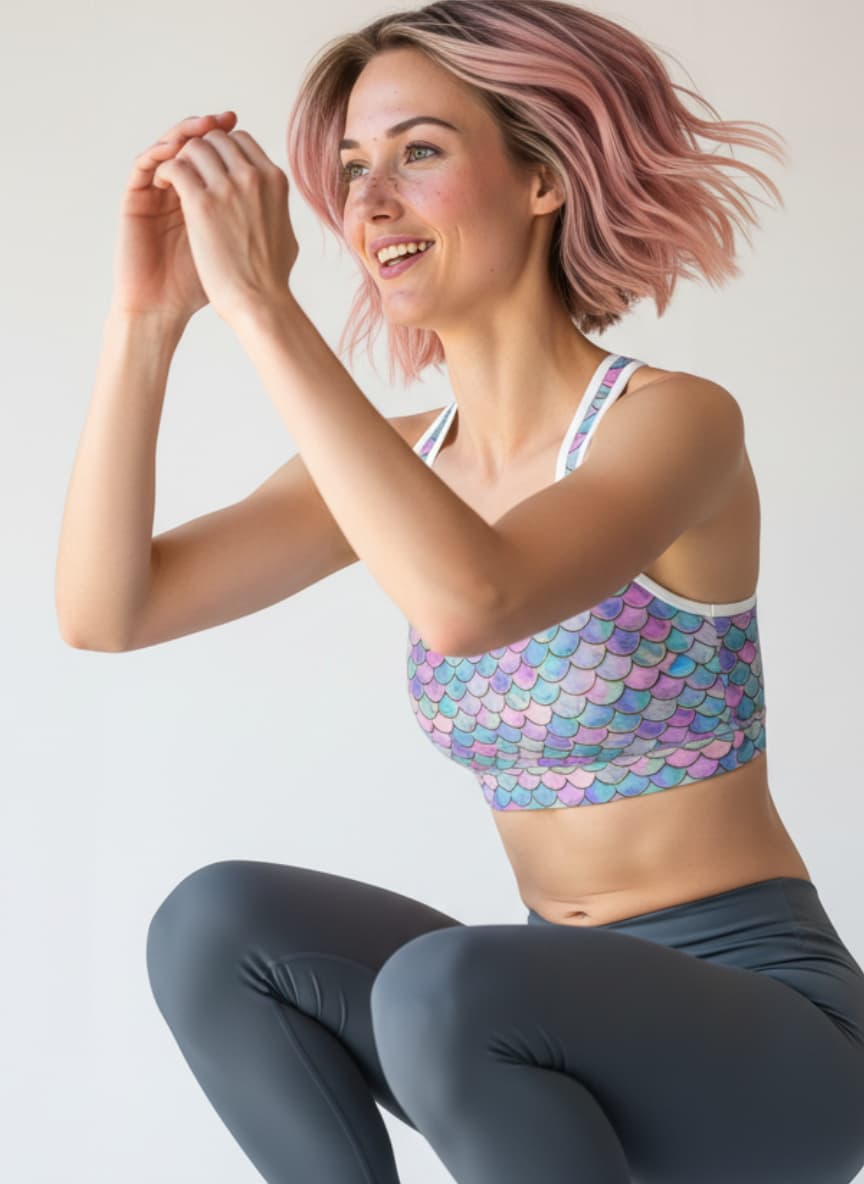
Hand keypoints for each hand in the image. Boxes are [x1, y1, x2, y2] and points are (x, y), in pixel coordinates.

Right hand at [111, 112, 237, 319]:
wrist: (165, 307)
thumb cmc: (203, 286)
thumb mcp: (236, 246)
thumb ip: (249, 220)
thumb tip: (281, 202)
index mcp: (202, 196)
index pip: (214, 156)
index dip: (227, 139)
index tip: (243, 128)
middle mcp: (178, 190)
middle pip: (191, 145)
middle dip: (209, 130)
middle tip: (224, 118)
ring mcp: (154, 193)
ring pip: (166, 147)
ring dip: (184, 132)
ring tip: (203, 125)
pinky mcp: (134, 201)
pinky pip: (143, 165)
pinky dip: (159, 152)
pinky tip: (176, 148)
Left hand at [151, 125, 298, 325]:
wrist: (259, 304)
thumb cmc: (271, 279)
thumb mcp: (285, 231)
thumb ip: (275, 207)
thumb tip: (274, 202)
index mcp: (274, 179)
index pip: (241, 141)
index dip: (220, 150)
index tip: (207, 169)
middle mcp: (253, 176)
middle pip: (216, 139)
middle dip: (197, 153)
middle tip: (186, 174)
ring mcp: (228, 188)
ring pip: (193, 148)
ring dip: (179, 160)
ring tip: (171, 181)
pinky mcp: (202, 204)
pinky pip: (176, 167)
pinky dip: (165, 172)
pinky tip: (162, 188)